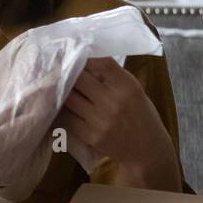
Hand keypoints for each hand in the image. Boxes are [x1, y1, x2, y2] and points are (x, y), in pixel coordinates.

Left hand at [52, 56, 179, 187]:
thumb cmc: (140, 114)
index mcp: (127, 85)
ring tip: (55, 85)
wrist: (147, 149)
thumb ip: (112, 76)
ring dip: (61, 90)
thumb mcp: (134, 90)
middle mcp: (113, 101)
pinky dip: (61, 109)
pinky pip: (67, 117)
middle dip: (68, 72)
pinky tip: (59, 104)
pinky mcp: (90, 136)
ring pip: (69, 97)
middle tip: (58, 68)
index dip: (84, 56)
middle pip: (79, 78)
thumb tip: (84, 59)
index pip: (100, 62)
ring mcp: (100, 120)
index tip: (75, 53)